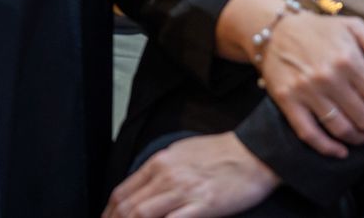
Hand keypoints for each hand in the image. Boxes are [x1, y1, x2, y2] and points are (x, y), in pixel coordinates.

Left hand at [104, 133, 279, 217]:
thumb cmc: (221, 153)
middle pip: (128, 207)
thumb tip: (143, 187)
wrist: (254, 152)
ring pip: (142, 215)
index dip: (109, 212)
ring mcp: (183, 191)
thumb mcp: (181, 152)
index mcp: (160, 162)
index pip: (123, 191)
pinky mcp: (202, 205)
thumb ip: (160, 170)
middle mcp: (166, 176)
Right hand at [258, 12, 363, 157]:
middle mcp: (328, 76)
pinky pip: (309, 134)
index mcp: (348, 58)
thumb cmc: (318, 30)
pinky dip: (328, 148)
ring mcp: (306, 91)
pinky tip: (340, 151)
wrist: (274, 30)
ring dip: (358, 139)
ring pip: (341, 129)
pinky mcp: (288, 101)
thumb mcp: (353, 26)